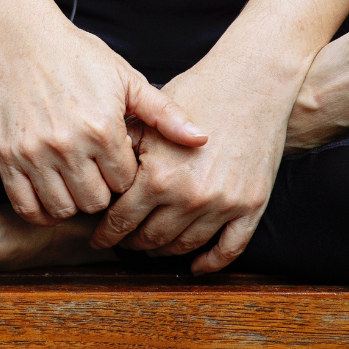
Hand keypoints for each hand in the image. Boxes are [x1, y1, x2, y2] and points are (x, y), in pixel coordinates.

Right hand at [0, 17, 207, 225]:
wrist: (20, 38)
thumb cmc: (76, 55)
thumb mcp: (125, 78)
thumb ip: (163, 113)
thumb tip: (201, 138)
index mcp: (103, 128)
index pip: (126, 184)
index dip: (126, 177)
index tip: (119, 163)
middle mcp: (68, 145)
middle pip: (96, 203)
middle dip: (102, 194)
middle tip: (98, 177)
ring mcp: (34, 153)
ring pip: (62, 209)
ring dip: (73, 203)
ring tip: (76, 184)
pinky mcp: (7, 156)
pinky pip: (26, 206)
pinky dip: (41, 211)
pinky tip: (51, 198)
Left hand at [90, 47, 301, 273]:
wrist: (252, 83)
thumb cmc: (198, 92)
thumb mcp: (149, 118)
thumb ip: (123, 149)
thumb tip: (96, 173)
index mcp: (157, 177)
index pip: (121, 221)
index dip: (106, 234)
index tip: (98, 239)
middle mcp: (188, 197)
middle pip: (151, 238)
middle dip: (131, 243)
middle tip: (123, 242)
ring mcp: (222, 205)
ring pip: (185, 246)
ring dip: (164, 251)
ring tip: (152, 247)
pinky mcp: (251, 206)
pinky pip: (229, 248)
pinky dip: (210, 262)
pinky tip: (196, 265)